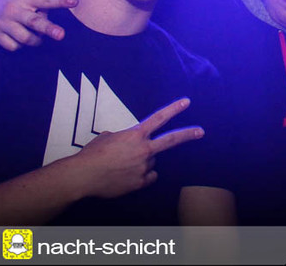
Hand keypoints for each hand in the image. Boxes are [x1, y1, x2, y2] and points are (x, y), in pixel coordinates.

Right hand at [0, 0, 76, 50]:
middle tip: (61, 34)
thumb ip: (45, 6)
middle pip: (34, 22)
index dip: (60, 1)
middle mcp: (14, 9)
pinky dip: (21, 45)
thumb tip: (54, 27)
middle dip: (48, 28)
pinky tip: (20, 35)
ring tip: (38, 35)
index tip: (74, 2)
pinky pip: (14, 46)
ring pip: (26, 38)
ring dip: (37, 40)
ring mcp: (3, 22)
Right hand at [70, 98, 203, 198]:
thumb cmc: (93, 155)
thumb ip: (121, 137)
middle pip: (170, 140)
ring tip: (123, 164)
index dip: (174, 109)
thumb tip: (122, 141)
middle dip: (188, 134)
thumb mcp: (106, 137)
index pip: (159, 118)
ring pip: (151, 161)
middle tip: (201, 131)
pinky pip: (148, 177)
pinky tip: (128, 175)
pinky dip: (142, 175)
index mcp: (135, 135)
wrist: (84, 175)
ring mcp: (143, 167)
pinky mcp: (140, 183)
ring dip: (143, 161)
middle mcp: (144, 150)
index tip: (186, 102)